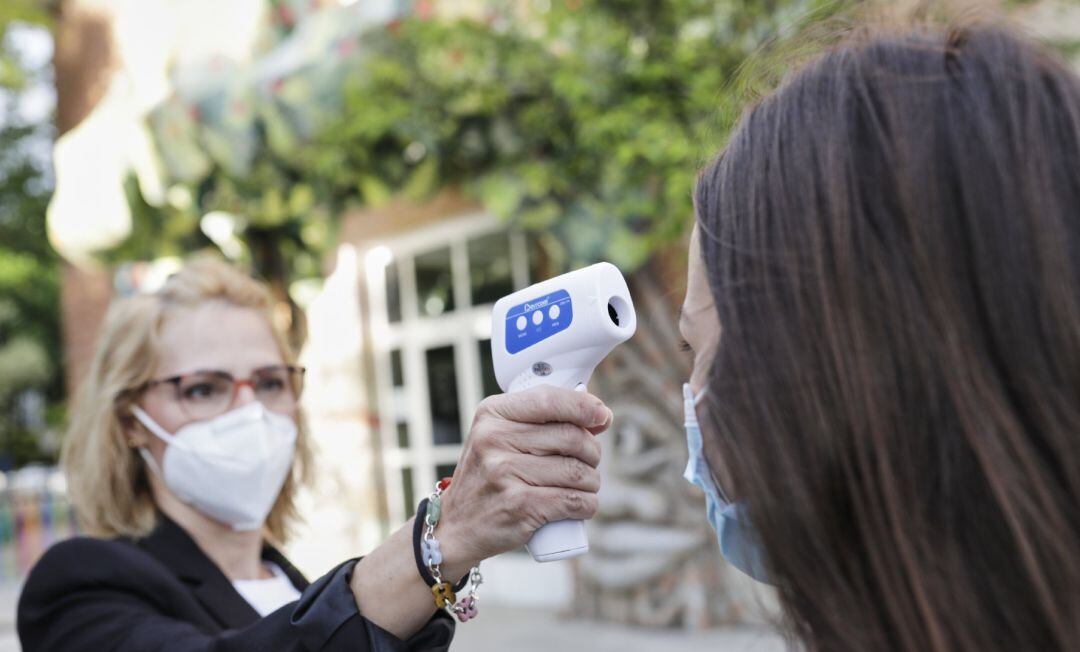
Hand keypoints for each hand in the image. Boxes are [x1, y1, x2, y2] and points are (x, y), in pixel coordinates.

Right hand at [436, 386, 612, 572]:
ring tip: (583, 486)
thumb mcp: (498, 437)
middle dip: (592, 451)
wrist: (456, 526)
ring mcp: (504, 473)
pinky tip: (583, 505)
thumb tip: (598, 414)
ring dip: (592, 482)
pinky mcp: (519, 505)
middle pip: (571, 437)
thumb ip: (539, 421)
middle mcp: (494, 439)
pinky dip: (587, 504)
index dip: (584, 406)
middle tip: (589, 461)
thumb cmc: (488, 477)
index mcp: (492, 414)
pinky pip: (574, 501)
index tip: (602, 416)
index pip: (549, 399)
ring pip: (577, 472)